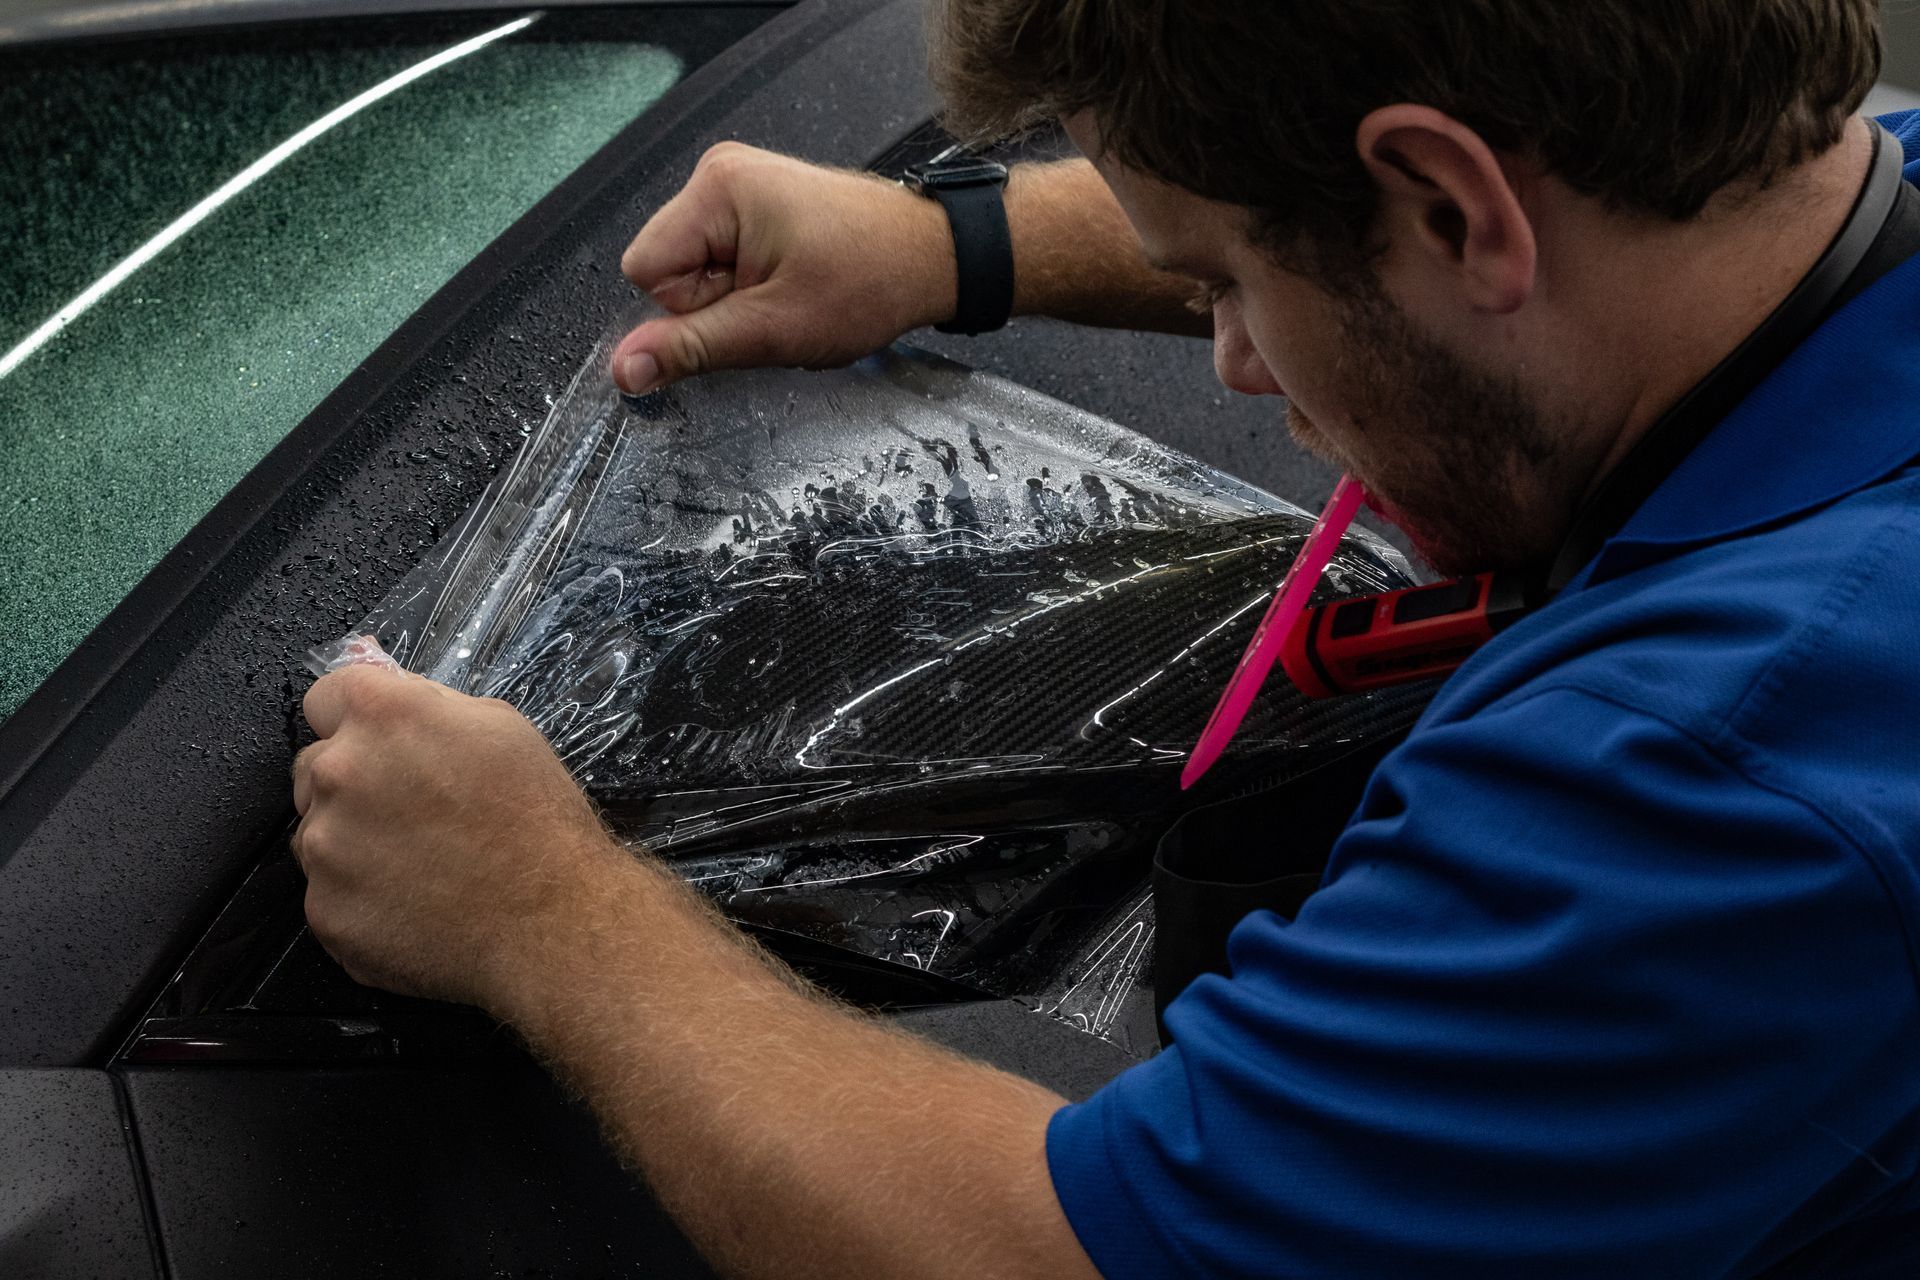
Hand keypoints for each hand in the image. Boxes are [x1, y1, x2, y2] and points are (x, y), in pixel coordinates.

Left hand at [291, 662, 620, 1013]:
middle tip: (416, 812)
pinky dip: (363, 900)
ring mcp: (324, 848)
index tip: (385, 742)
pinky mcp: (325, 912)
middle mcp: (338, 774)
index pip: (325, 695)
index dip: (357, 718)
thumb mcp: (501, 727)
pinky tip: (416, 904)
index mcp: (383, 717)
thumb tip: (382, 682)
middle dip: (353, 783)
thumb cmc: (538, 820)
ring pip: (318, 834)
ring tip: (421, 865)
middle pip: (313, 767)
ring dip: (353, 843)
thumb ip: (428, 702)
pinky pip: (330, 895)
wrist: (552, 921)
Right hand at [612, 142, 956, 393]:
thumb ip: (690, 349)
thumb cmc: (872, 280)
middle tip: (778, 304)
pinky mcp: (759, 203)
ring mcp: (741, 186)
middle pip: (669, 268)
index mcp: (717, 189)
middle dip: (717, 303)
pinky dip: (754, 284)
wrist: (936, 257)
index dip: (690, 309)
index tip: (747, 309)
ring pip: (697, 270)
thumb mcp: (772, 329)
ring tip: (793, 292)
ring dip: (739, 298)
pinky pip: (725, 260)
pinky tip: (795, 283)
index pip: (644, 271)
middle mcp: (722, 174)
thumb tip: (624, 370)